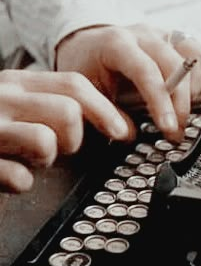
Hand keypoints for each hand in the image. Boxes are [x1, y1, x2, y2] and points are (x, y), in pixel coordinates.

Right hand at [0, 69, 134, 191]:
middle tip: (60, 147)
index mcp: (20, 84)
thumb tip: (123, 126)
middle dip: (74, 137)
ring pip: (45, 140)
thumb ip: (66, 108)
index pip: (74, 85)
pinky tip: (14, 177)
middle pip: (68, 111)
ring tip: (32, 159)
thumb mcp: (29, 107)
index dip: (105, 110)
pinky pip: (16, 176)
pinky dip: (21, 181)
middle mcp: (3, 98)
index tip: (124, 132)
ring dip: (48, 156)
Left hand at [56, 24, 200, 140]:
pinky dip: (197, 75)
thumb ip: (106, 112)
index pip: (146, 71)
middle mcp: (142, 35)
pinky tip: (185, 93)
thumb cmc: (85, 66)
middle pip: (175, 64)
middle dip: (180, 102)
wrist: (87, 45)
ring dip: (191, 88)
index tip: (169, 128)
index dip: (161, 102)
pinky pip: (197, 53)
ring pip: (193, 55)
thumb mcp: (85, 91)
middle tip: (175, 130)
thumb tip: (131, 135)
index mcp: (116, 43)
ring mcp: (160, 34)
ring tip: (180, 111)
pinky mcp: (171, 39)